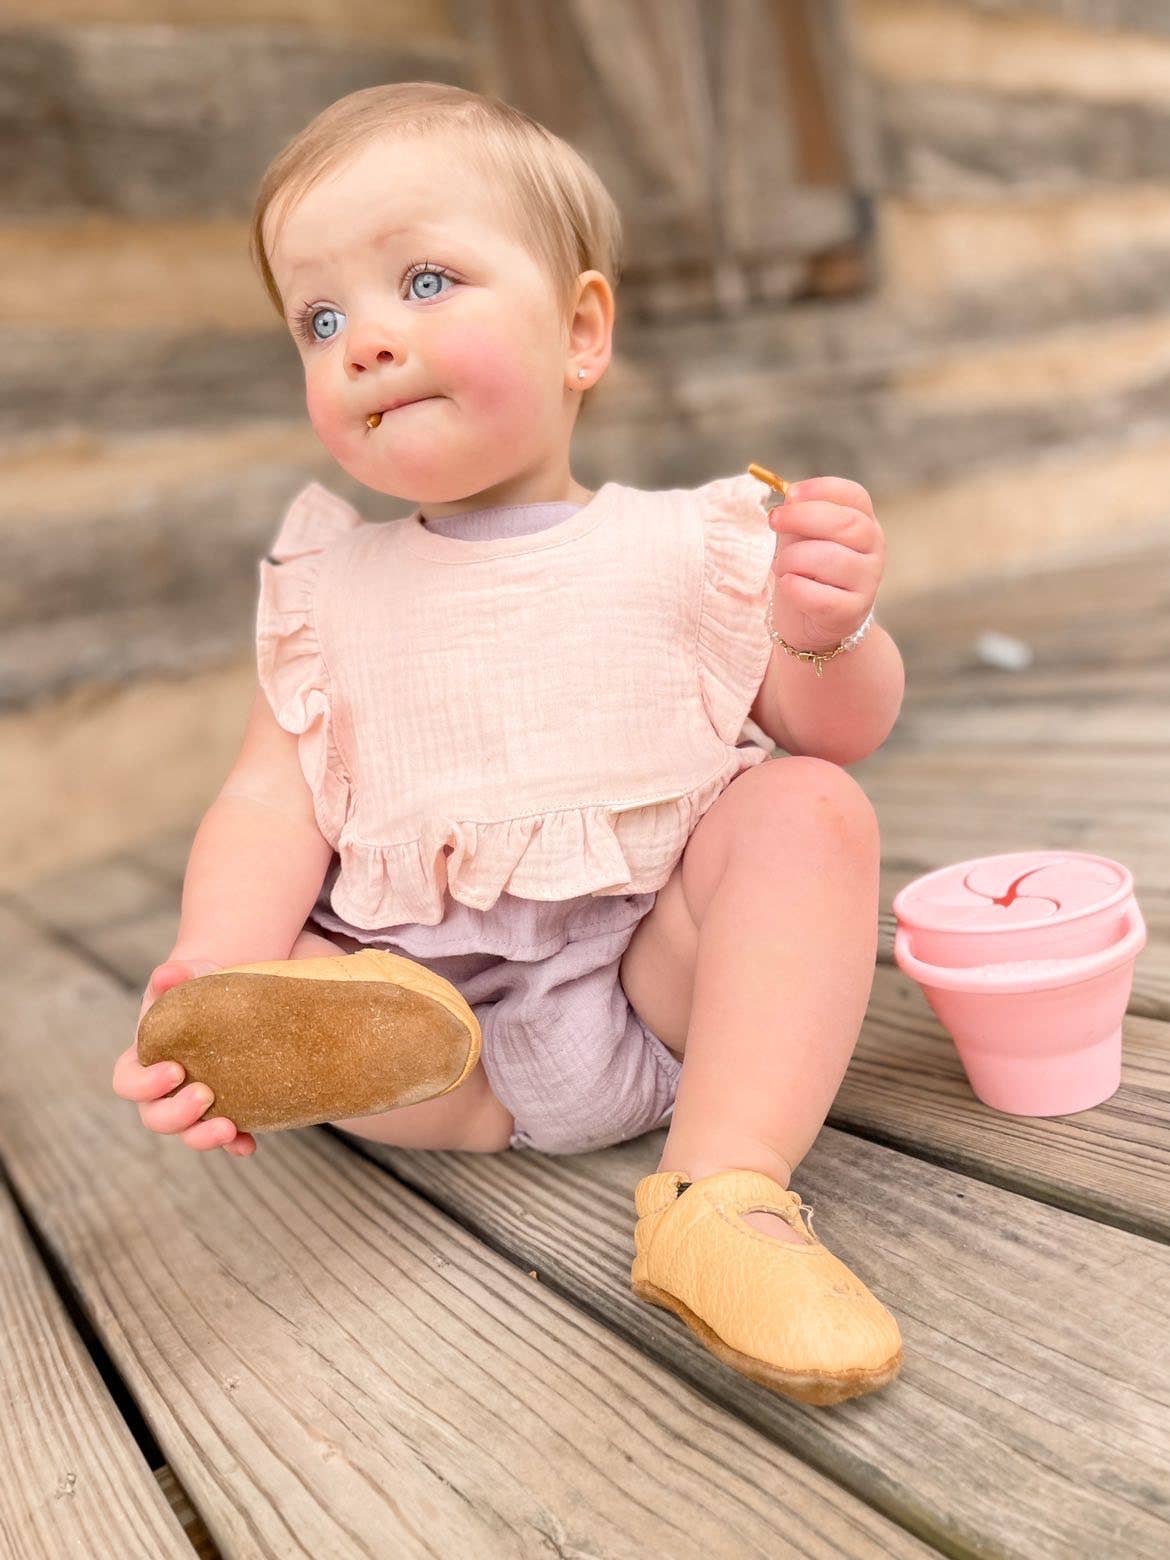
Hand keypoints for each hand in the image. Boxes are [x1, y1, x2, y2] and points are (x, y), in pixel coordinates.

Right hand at [112, 958, 257, 1155]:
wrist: (232, 999)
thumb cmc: (199, 987)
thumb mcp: (188, 976)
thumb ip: (176, 974)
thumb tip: (168, 974)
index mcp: (145, 1058)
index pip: (127, 1082)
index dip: (144, 1084)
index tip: (174, 1069)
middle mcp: (163, 1090)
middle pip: (154, 1117)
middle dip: (175, 1113)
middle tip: (205, 1094)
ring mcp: (193, 1106)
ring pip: (187, 1134)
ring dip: (203, 1136)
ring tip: (228, 1126)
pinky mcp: (225, 1112)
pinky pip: (226, 1138)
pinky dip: (235, 1144)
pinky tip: (248, 1145)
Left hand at [766, 476, 884, 652]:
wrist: (808, 622)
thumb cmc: (805, 572)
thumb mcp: (801, 537)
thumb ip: (798, 516)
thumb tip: (790, 499)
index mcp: (864, 522)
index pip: (854, 495)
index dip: (822, 489)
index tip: (791, 493)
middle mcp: (874, 549)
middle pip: (847, 523)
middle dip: (803, 517)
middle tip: (774, 521)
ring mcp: (868, 582)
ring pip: (832, 559)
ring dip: (794, 558)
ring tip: (782, 567)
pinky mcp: (852, 612)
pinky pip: (822, 597)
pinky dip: (796, 588)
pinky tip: (788, 585)